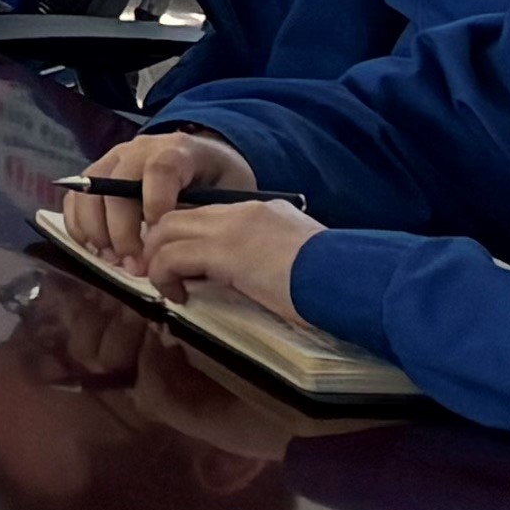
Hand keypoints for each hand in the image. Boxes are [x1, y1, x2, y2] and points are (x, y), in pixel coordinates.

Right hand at [61, 129, 257, 264]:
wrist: (205, 161)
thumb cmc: (219, 181)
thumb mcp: (230, 193)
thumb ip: (209, 213)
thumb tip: (181, 245)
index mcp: (176, 150)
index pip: (159, 169)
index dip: (155, 202)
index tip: (160, 235)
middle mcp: (137, 150)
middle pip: (115, 185)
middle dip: (122, 231)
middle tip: (135, 267)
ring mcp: (112, 160)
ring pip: (88, 192)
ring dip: (96, 231)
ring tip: (115, 261)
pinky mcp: (96, 175)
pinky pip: (76, 198)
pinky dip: (79, 226)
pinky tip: (96, 250)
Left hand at [138, 194, 327, 322]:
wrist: (353, 278)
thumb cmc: (339, 278)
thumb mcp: (303, 259)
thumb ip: (273, 257)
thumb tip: (254, 278)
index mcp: (263, 211)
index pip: (207, 215)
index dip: (187, 238)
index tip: (184, 265)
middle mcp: (242, 212)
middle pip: (177, 216)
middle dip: (159, 244)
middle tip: (162, 274)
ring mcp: (231, 228)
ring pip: (165, 231)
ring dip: (156, 260)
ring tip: (165, 287)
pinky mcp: (224, 252)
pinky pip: (171, 257)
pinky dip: (164, 277)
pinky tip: (178, 298)